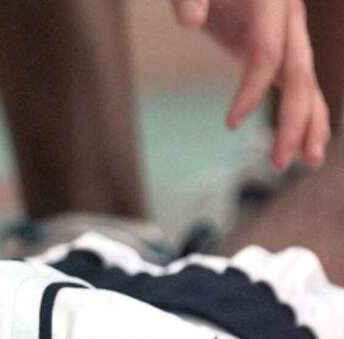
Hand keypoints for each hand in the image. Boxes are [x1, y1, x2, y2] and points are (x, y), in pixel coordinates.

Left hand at [170, 0, 329, 168]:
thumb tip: (190, 21)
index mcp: (272, 0)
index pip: (267, 53)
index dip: (251, 90)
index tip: (230, 124)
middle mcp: (290, 18)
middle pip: (298, 74)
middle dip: (293, 120)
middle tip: (278, 162)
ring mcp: (289, 34)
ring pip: (306, 82)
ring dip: (309, 123)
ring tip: (309, 162)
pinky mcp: (280, 48)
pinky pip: (297, 84)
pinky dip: (302, 114)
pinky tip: (303, 145)